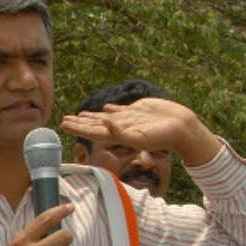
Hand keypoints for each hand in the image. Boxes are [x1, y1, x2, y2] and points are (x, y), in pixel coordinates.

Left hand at [61, 98, 221, 165]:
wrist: (182, 129)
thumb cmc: (162, 137)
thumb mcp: (140, 137)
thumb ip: (121, 132)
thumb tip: (104, 121)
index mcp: (118, 134)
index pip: (92, 131)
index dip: (78, 128)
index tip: (63, 124)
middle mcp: (120, 127)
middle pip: (95, 125)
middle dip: (80, 123)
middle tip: (64, 120)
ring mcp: (129, 119)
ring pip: (105, 117)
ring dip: (91, 117)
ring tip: (78, 115)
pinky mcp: (138, 111)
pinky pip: (120, 110)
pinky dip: (110, 110)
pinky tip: (104, 109)